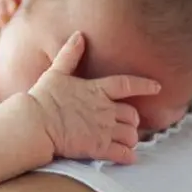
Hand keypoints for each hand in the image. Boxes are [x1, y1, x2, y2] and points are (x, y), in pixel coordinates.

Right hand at [28, 31, 160, 164]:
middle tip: (127, 123)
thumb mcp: (56, 72)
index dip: (144, 85)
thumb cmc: (43, 98)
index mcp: (97, 90)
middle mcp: (104, 110)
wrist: (34, 123)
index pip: (128, 85)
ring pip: (131, 135)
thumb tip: (78, 35)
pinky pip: (122, 154)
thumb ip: (70, 54)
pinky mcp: (98, 148)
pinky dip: (128, 156)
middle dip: (132, 120)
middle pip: (132, 115)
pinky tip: (127, 157)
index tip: (157, 87)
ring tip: (125, 140)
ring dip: (130, 138)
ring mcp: (102, 130)